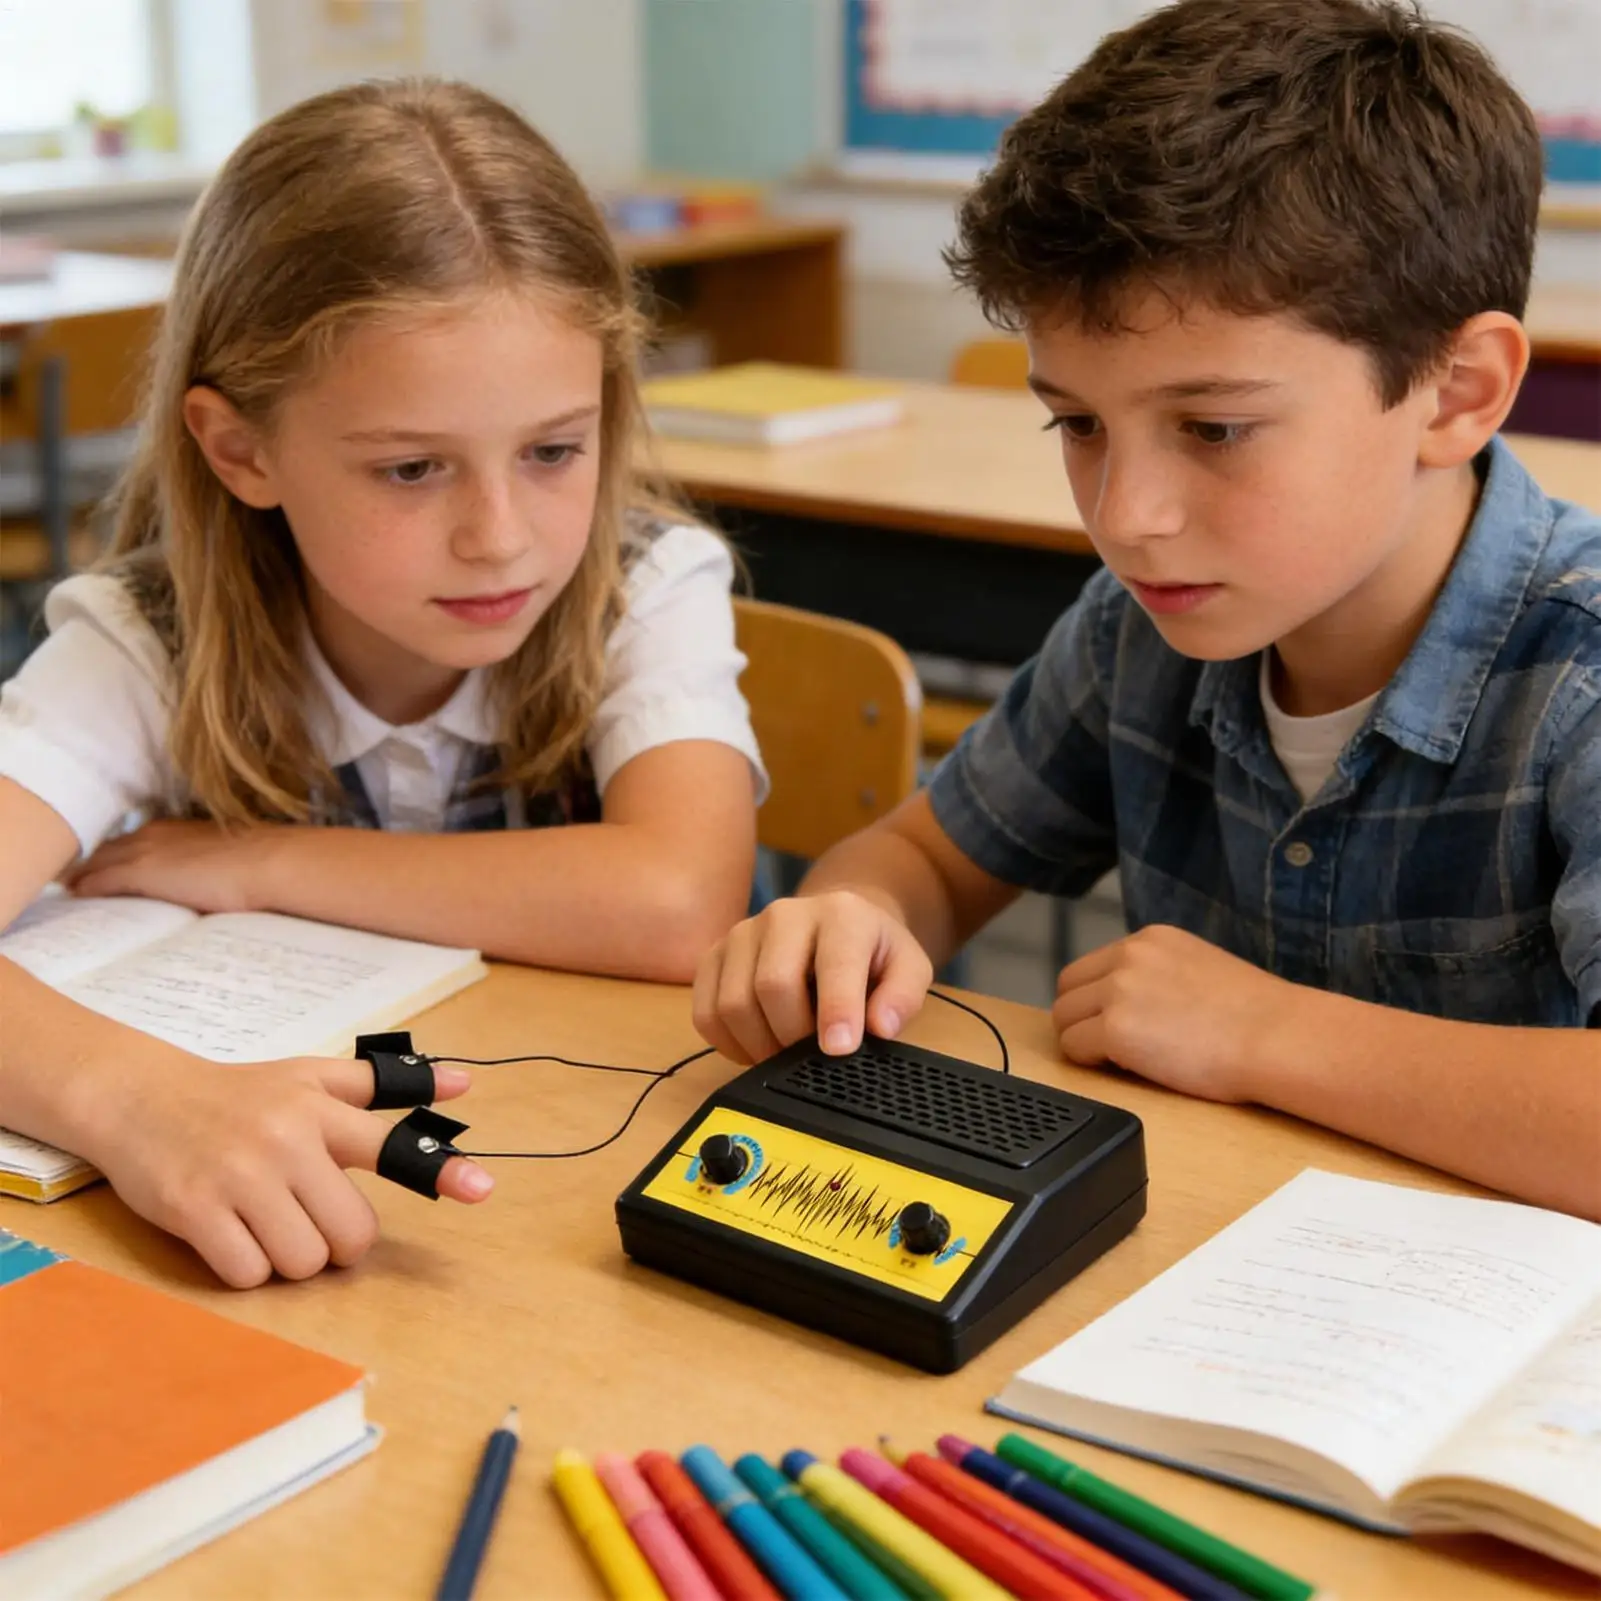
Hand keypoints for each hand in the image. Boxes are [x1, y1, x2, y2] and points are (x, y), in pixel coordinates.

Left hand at [65, 819, 283, 912]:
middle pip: (105, 847)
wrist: (268, 862)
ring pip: (97, 860)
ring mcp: (146, 850)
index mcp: (172, 829)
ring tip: (63, 886)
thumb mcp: (221, 859)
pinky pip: (101, 878)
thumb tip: (202, 883)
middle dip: (85, 861)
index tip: (94, 866)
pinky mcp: (143, 871)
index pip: (127, 842)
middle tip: (64, 875)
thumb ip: (201, 866)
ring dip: (80, 873)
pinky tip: (74, 895)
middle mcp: (153, 833)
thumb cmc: (258, 863)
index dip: (108, 854)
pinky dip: (86, 886)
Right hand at [86, 1052, 492, 1287]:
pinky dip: (247, 1268)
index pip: (391, 1144)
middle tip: (312, 1218)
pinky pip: (249, 1274)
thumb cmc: (239, 1094)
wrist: (140, 1097)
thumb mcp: (311, 1076)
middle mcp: (286, 1141)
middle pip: (352, 1234)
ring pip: (303, 1261)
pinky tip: (231, 1233)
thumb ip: (385, 1084)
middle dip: (340, 1243)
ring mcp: (239, 1177)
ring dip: (290, 1258)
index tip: (483, 1189)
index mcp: (321, 1110)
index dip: (440, 1171)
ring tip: (266, 1221)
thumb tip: (464, 1083)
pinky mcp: (195, 1210)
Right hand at [692, 891, 933, 1064]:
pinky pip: (706, 1012)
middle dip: (793, 1036)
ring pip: (733, 1002)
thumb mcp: (908, 968)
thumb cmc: (872, 954)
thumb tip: (879, 1027)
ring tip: (785, 1055)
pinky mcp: (714, 955)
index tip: (838, 1050)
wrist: (834, 924)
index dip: (835, 1009)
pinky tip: (757, 1045)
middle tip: (811, 1058)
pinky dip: (729, 1043)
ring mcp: (742, 932)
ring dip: (759, 1045)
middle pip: (772, 985)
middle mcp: (785, 914)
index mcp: (840, 914)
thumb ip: (903, 996)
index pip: (832, 964)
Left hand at [1052, 924, 1290, 1100]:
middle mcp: (1129, 957)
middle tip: (1105, 1046)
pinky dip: (1089, 1062)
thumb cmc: (1256, 1017)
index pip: (1092, 967)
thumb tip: (1131, 1001)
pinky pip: (1073, 1048)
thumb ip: (1159, 975)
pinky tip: (1122, 1068)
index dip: (1095, 1000)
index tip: (1110, 1021)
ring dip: (1082, 1041)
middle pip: (1067, 988)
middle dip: (1080, 1018)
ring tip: (1119, 1060)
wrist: (1279, 1037)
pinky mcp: (1116, 1030)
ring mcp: (1119, 991)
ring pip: (1064, 1018)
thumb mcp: (1200, 969)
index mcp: (1151, 940)